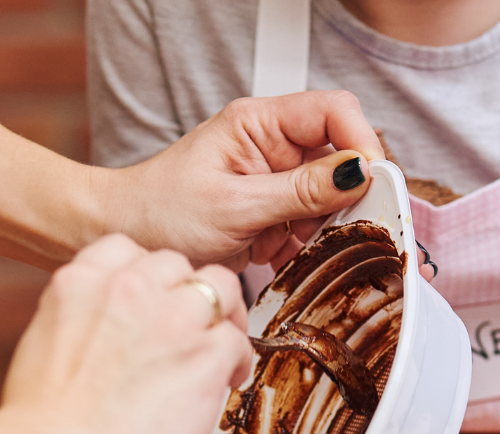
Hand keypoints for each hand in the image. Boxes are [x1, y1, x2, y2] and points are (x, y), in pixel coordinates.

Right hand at [0, 234, 252, 433]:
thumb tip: (108, 341)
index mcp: (80, 284)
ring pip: (220, 288)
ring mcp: (171, 318)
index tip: (155, 303)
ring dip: (221, 318)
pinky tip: (225, 382)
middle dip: (186, 295)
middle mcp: (128, 289)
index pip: (128, 250)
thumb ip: (84, 327)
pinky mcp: (204, 355)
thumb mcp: (46, 349)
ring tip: (217, 352)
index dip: (149, 278)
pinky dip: (237, 361)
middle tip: (193, 330)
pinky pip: (237, 341)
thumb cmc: (47, 430)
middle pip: (177, 265)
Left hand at [104, 91, 383, 271]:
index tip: (371, 185)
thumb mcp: (234, 206)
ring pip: (331, 199)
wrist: (129, 239)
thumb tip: (357, 173)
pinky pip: (311, 227)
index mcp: (261, 124)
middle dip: (345, 197)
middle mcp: (274, 146)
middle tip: (340, 229)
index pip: (334, 112)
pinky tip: (279, 256)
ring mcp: (275, 181)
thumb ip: (299, 191)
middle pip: (341, 158)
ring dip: (324, 229)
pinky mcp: (274, 214)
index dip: (362, 144)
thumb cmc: (162, 212)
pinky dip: (306, 247)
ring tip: (294, 247)